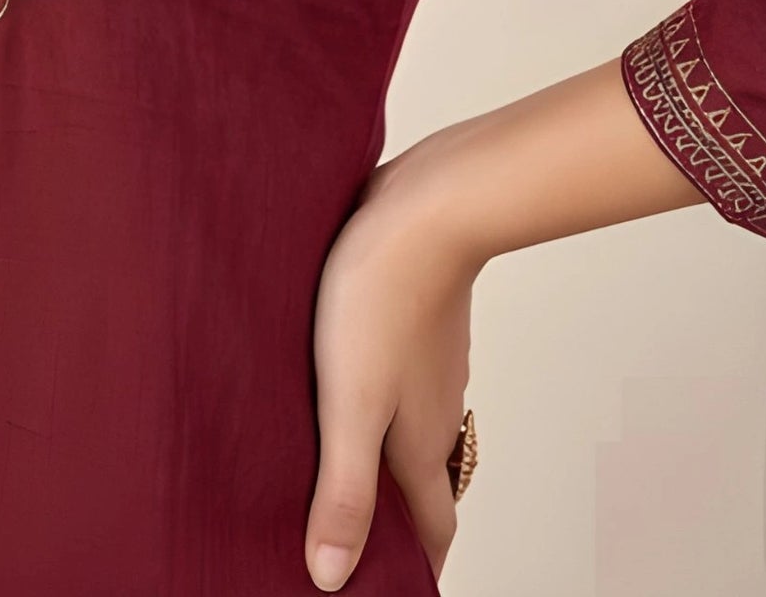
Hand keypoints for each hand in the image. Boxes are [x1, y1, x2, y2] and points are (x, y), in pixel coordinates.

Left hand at [305, 158, 478, 589]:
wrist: (427, 207)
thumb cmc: (381, 297)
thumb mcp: (349, 404)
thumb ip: (342, 489)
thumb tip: (331, 576)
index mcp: (418, 442)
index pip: (432, 526)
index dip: (418, 565)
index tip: (400, 587)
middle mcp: (435, 407)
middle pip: (425, 480)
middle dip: (400, 516)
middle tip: (363, 535)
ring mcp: (432, 360)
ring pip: (416, 424)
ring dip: (389, 453)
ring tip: (344, 462)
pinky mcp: (418, 316)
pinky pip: (405, 375)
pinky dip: (383, 397)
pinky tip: (345, 376)